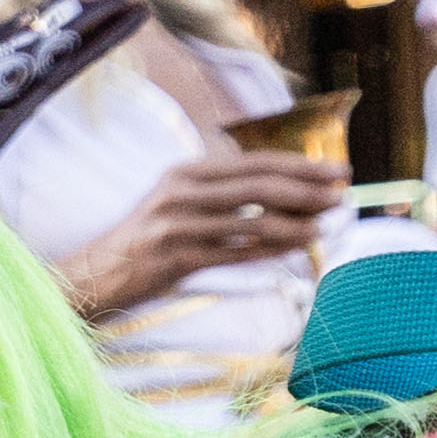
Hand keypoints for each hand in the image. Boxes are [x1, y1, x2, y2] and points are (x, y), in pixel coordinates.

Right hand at [67, 143, 344, 321]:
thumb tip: (284, 192)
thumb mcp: (177, 204)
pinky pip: (236, 253)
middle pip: (258, 186)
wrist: (95, 274)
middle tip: (342, 194)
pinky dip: (271, 250)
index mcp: (185, 173)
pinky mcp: (176, 258)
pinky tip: (295, 247)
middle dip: (307, 189)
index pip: (254, 163)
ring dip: (296, 224)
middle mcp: (181, 193)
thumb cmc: (144, 241)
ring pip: (252, 222)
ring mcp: (178, 225)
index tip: (336, 170)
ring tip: (325, 226)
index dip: (300, 165)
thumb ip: (221, 194)